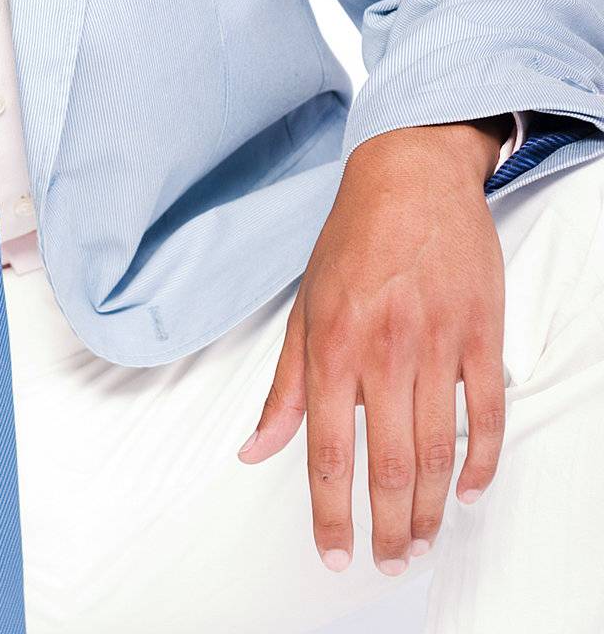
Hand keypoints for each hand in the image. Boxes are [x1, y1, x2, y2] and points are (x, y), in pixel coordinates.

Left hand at [237, 121, 507, 575]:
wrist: (409, 177)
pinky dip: (481, 461)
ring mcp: (436, 342)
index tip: (335, 554)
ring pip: (436, 449)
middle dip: (386, 526)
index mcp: (331, 343)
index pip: (324, 447)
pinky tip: (467, 492)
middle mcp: (382, 349)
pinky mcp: (479, 333)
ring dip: (430, 509)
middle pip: (387, 463)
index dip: (330, 510)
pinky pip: (486, 413)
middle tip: (386, 563)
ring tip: (419, 544)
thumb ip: (282, 385)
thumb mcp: (303, 308)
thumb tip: (254, 449)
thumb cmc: (350, 243)